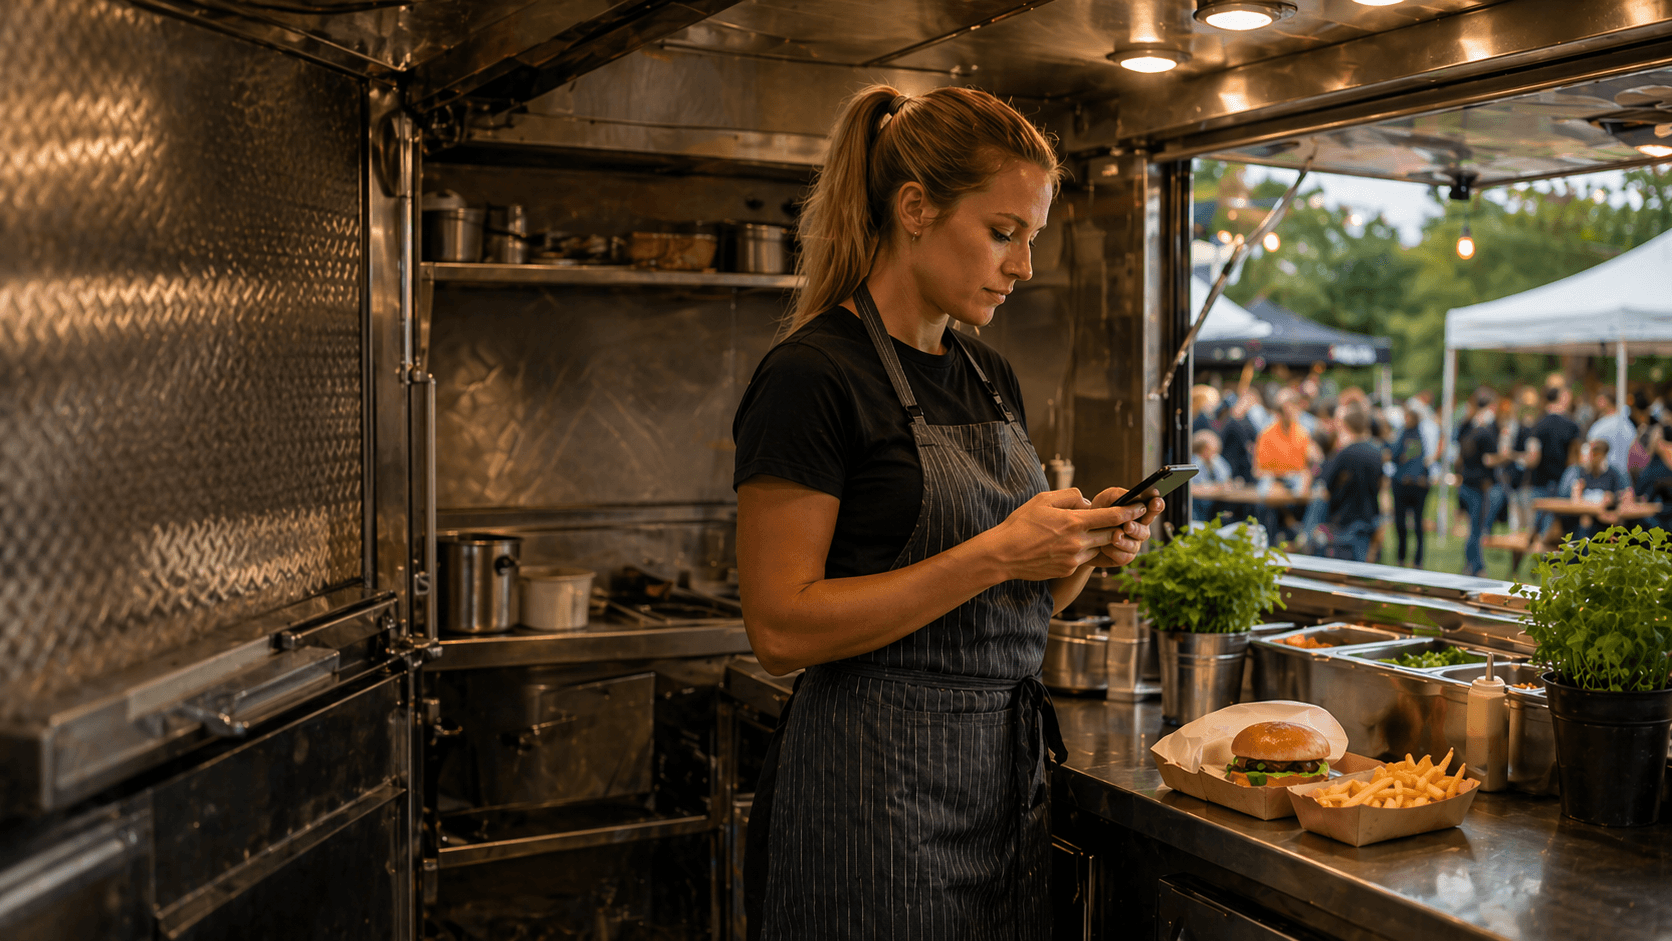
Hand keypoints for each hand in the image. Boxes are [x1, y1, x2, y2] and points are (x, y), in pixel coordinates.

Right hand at [984, 488, 1150, 580]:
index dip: (1129, 511)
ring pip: (1098, 548)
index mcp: (1074, 522)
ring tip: (1095, 533)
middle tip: (1131, 521)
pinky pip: (1082, 559)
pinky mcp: (1067, 570)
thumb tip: (1087, 502)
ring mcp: (1073, 559)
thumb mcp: (1043, 499)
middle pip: (1112, 535)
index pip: (1111, 516)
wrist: (1003, 555)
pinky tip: (1069, 546)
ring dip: (1100, 541)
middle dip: (1123, 527)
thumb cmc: (1021, 524)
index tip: (1140, 507)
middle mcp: (1078, 542)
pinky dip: (1082, 551)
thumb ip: (1069, 495)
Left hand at [1083, 487, 1162, 567]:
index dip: (1156, 505)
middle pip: (1145, 530)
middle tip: (1127, 525)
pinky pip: (1124, 556)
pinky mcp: (1124, 557)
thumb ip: (1118, 495)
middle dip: (1137, 528)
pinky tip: (1104, 546)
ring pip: (1134, 545)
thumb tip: (1132, 496)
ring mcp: (1133, 544)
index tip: (1156, 501)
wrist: (1082, 533)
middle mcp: (1139, 529)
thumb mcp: (1105, 499)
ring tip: (1114, 536)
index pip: (1154, 507)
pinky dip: (1113, 551)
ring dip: (1124, 541)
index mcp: (1139, 512)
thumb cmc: (1096, 512)